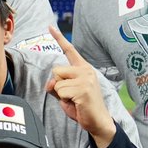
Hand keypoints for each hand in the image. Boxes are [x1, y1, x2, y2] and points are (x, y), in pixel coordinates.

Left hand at [46, 25, 115, 147]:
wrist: (97, 121)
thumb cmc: (81, 107)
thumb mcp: (65, 94)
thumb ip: (55, 85)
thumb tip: (51, 81)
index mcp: (82, 68)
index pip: (69, 51)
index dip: (59, 39)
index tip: (50, 27)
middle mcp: (86, 70)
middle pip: (56, 70)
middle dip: (57, 85)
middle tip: (70, 95)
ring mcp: (86, 79)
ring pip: (57, 82)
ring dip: (60, 94)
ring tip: (73, 100)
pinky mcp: (83, 89)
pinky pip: (61, 92)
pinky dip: (63, 100)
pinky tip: (76, 103)